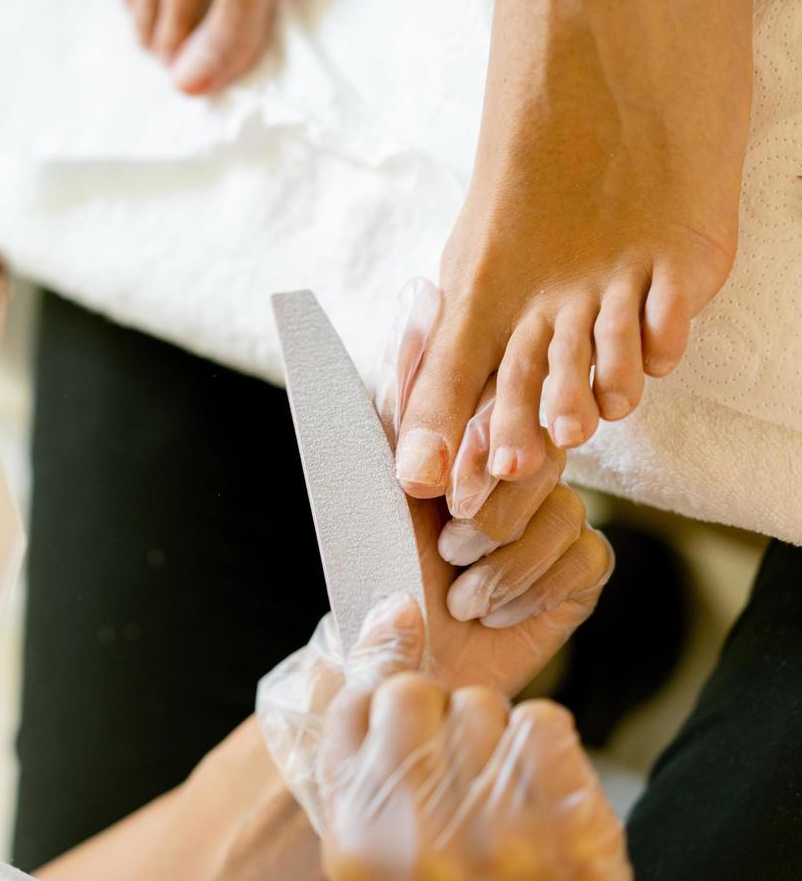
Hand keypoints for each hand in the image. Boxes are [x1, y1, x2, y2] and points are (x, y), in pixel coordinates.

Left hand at [258, 404, 609, 835]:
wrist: (401, 656)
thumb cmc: (377, 567)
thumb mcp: (376, 477)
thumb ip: (402, 401)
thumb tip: (419, 304)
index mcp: (468, 437)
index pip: (498, 407)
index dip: (479, 448)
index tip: (446, 496)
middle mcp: (517, 467)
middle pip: (540, 457)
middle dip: (486, 516)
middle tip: (448, 550)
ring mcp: (556, 513)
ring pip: (562, 510)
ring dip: (499, 565)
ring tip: (458, 592)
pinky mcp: (583, 564)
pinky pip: (582, 555)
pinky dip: (526, 590)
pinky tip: (491, 610)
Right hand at [315, 606, 630, 879]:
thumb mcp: (376, 854)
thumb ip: (363, 759)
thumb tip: (388, 618)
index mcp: (358, 841)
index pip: (351, 709)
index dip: (379, 706)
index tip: (400, 717)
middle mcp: (420, 832)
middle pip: (412, 694)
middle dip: (432, 717)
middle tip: (453, 769)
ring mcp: (499, 831)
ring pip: (482, 704)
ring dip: (489, 736)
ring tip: (497, 792)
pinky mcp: (573, 828)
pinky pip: (543, 722)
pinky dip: (542, 745)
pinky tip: (538, 789)